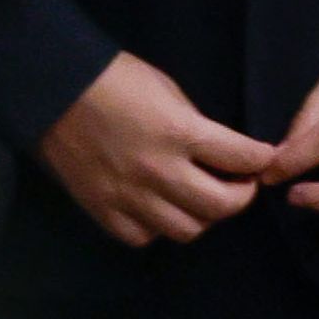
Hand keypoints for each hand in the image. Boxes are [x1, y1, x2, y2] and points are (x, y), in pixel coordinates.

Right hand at [36, 54, 273, 246]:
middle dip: (241, 196)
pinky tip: (160, 209)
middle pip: (221, 206)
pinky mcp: (101, 210)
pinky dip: (158, 228)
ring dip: (202, 216)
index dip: (262, 159)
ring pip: (186, 229)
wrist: (55, 91)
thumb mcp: (171, 93)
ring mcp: (128, 195)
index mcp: (180, 133)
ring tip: (200, 198)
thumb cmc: (118, 81)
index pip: (243, 158)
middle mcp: (158, 170)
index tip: (263, 158)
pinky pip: (142, 237)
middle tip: (239, 184)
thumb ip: (198, 128)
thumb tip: (222, 153)